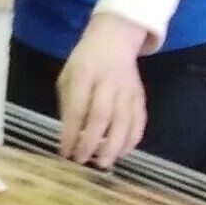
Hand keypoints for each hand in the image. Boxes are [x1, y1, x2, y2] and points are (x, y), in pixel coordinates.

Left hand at [57, 11, 150, 168]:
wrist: (114, 41)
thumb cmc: (85, 62)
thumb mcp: (67, 76)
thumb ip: (67, 104)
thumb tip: (69, 136)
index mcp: (84, 74)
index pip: (76, 107)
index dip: (70, 132)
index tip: (64, 152)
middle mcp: (107, 81)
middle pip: (102, 116)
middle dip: (91, 142)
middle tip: (82, 161)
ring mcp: (127, 89)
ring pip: (124, 121)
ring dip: (113, 146)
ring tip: (102, 163)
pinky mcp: (140, 96)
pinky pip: (140, 121)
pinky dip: (132, 140)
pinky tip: (123, 152)